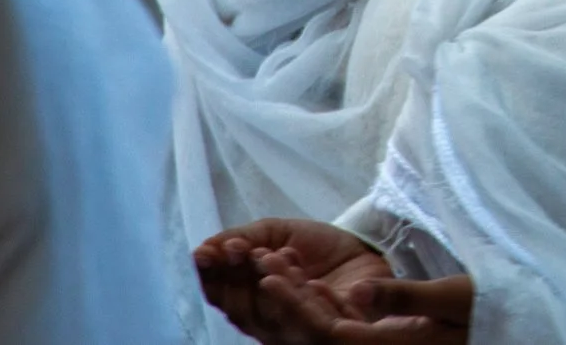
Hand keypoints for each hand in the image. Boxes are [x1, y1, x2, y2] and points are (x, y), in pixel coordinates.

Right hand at [193, 218, 386, 341]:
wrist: (363, 245)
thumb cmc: (314, 245)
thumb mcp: (273, 233)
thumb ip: (242, 238)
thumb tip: (203, 249)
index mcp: (251, 298)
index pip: (220, 296)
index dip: (211, 277)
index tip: (208, 253)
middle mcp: (268, 320)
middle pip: (241, 310)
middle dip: (238, 277)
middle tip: (244, 249)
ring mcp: (296, 330)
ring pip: (272, 316)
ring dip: (270, 283)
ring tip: (271, 255)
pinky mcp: (327, 333)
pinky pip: (311, 322)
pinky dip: (306, 298)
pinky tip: (309, 280)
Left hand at [256, 271, 475, 342]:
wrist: (506, 322)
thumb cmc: (485, 307)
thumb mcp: (450, 297)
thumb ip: (402, 296)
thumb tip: (356, 293)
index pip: (326, 334)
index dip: (294, 308)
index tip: (269, 279)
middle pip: (316, 335)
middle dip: (287, 300)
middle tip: (261, 264)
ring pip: (324, 329)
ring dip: (299, 300)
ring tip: (277, 265)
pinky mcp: (381, 338)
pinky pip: (340, 326)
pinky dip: (320, 304)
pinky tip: (307, 281)